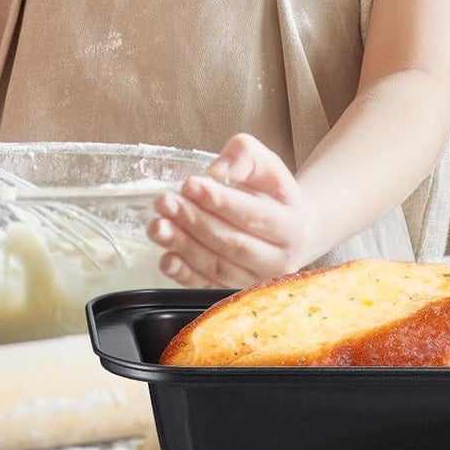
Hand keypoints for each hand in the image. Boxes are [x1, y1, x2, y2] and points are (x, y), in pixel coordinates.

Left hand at [147, 134, 317, 288]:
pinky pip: (208, 288)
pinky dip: (185, 275)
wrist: (287, 229)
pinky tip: (166, 258)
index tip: (190, 185)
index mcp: (291, 227)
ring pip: (217, 267)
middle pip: (232, 244)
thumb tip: (215, 171)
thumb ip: (244, 156)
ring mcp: (257, 282)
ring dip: (183, 246)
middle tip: (165, 202)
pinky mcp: (236, 294)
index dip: (219, 201)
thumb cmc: (271, 193)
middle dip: (194, 221)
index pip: (252, 216)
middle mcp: (279, 261)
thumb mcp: (266, 164)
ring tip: (157, 225)